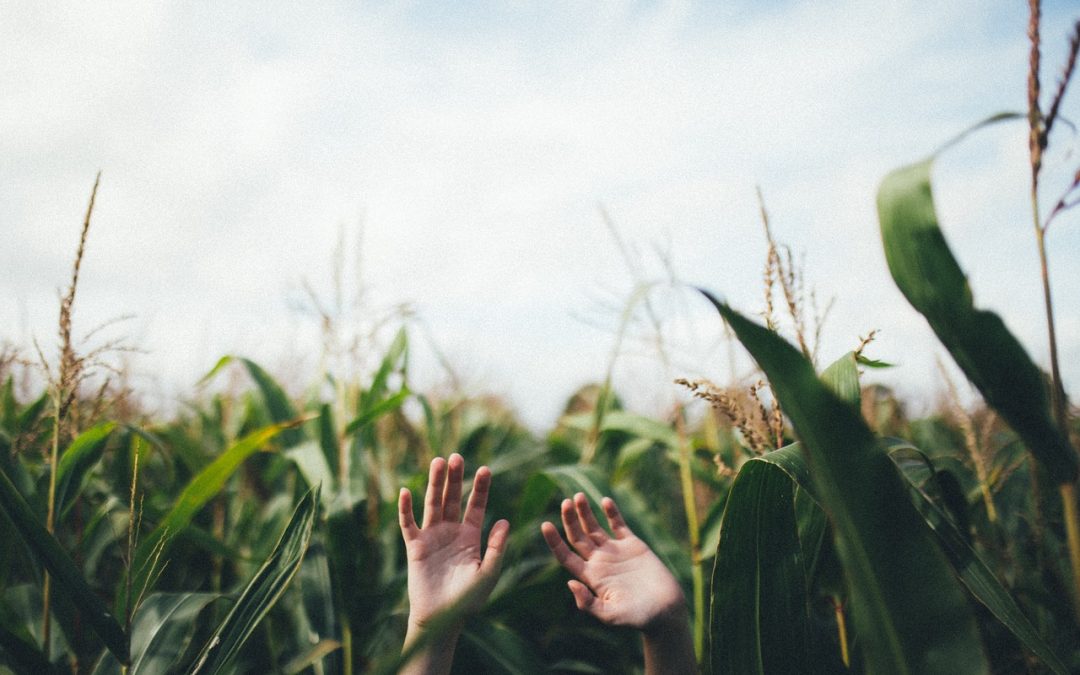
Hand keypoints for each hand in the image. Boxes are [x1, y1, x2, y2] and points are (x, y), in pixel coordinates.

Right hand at [399, 453, 509, 632]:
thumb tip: (504, 521)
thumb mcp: (487, 573)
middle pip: (453, 498)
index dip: (480, 488)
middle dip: (455, 478)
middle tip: (457, 456)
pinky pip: (409, 524)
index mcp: (470, 537)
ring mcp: (432, 537)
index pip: (475, 506)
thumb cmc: (467, 601)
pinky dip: (406, 508)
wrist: (441, 619)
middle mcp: (451, 532)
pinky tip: (406, 491)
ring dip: (435, 484)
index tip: (485, 469)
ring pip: (433, 504)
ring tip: (438, 462)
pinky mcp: (415, 546)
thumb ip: (496, 548)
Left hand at [541, 493, 685, 634]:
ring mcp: (615, 552)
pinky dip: (612, 512)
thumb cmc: (638, 618)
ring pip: (594, 528)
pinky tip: (604, 500)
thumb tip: (570, 583)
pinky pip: (618, 525)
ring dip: (585, 512)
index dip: (554, 541)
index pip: (566, 556)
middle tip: (565, 502)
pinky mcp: (633, 545)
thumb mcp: (611, 616)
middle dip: (569, 520)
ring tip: (577, 496)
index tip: (545, 525)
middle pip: (577, 537)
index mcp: (591, 577)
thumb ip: (589, 603)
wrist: (666, 611)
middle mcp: (599, 562)